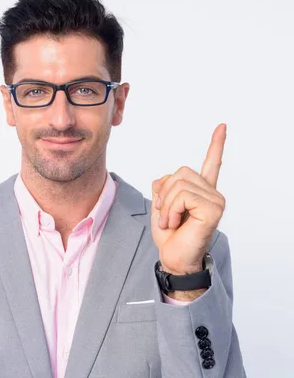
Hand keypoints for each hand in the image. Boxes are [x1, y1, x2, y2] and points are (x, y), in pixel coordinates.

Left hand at [151, 124, 226, 275]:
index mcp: (201, 190)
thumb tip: (164, 179)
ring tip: (170, 221)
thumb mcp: (161, 205)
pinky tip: (175, 223)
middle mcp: (212, 192)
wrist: (173, 257)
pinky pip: (183, 196)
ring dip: (166, 204)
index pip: (211, 163)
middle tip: (165, 214)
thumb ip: (163, 188)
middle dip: (164, 193)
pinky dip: (171, 210)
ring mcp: (215, 200)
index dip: (216, 144)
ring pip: (179, 184)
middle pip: (180, 172)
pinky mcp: (214, 209)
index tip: (221, 126)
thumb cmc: (169, 235)